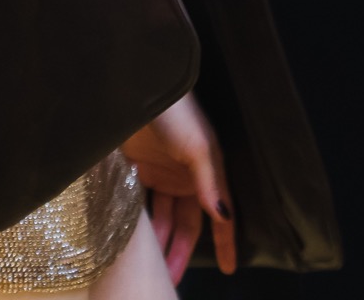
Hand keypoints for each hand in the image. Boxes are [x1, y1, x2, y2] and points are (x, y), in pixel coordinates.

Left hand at [122, 92, 235, 283]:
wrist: (134, 84)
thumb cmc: (174, 111)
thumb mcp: (197, 145)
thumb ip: (210, 182)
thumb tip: (224, 217)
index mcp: (206, 171)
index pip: (218, 215)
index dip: (225, 242)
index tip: (229, 270)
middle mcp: (185, 175)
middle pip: (186, 223)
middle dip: (181, 251)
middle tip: (171, 278)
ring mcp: (159, 171)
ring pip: (162, 217)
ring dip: (159, 241)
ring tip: (151, 268)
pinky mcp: (135, 166)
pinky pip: (141, 202)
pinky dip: (140, 220)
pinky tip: (134, 239)